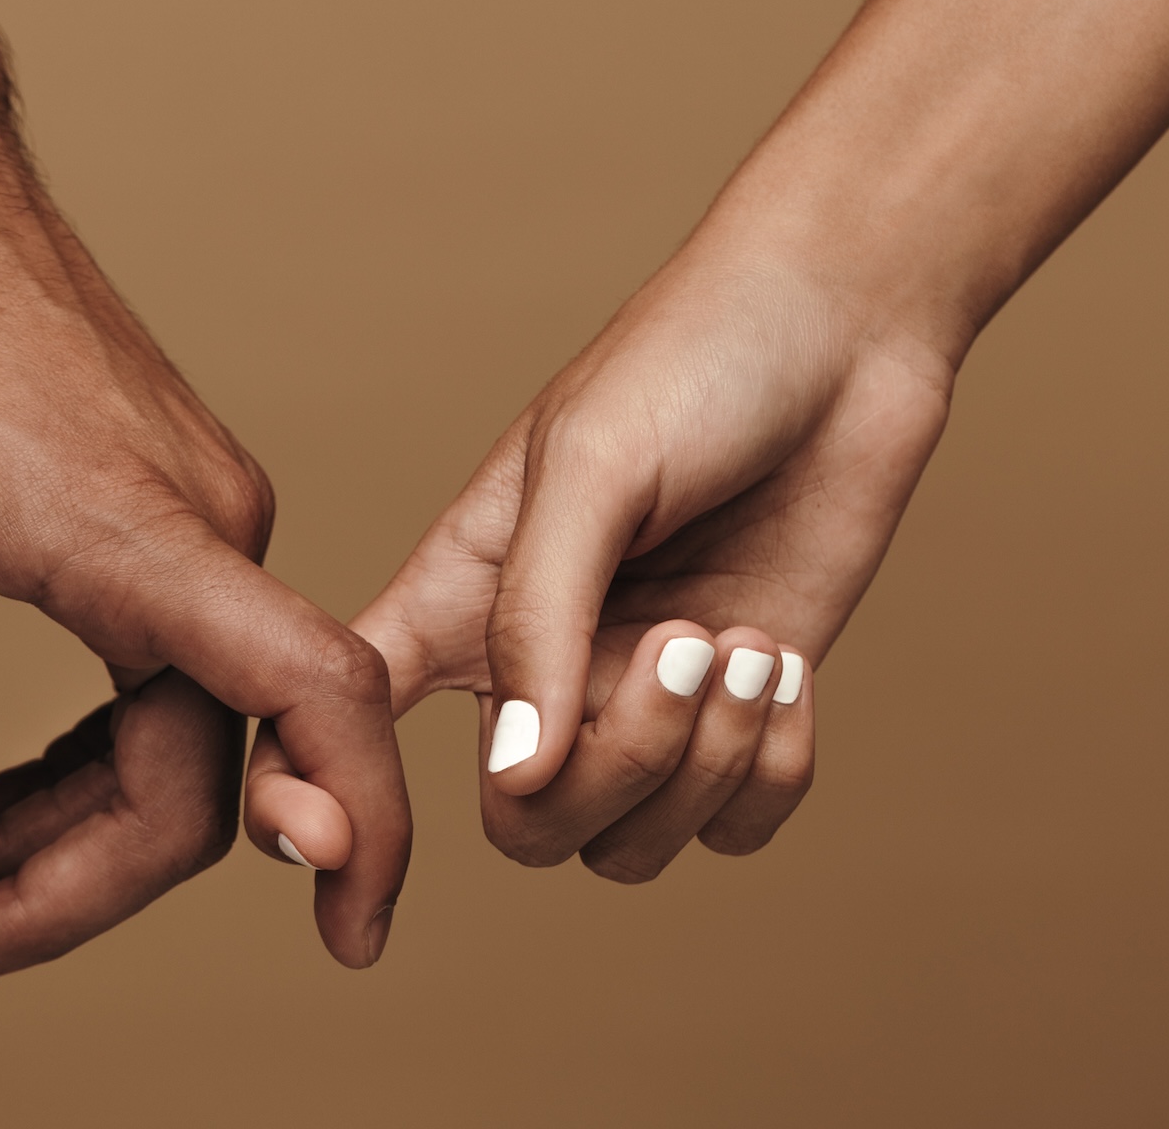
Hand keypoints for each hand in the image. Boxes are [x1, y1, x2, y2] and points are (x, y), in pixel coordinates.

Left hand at [0, 193, 409, 987]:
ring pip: (176, 725)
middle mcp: (202, 525)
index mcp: (136, 534)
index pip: (307, 701)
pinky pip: (158, 665)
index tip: (346, 945)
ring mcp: (192, 509)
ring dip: (64, 818)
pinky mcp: (162, 500)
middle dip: (71, 879)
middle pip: (200, 767)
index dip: (359, 834)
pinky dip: (80, 745)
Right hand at [345, 251, 952, 878]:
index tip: (337, 838)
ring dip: (704, 764)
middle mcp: (546, 668)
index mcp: (461, 600)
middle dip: (617, 768)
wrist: (847, 324)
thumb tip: (515, 776)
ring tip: (745, 643)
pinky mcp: (746, 711)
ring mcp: (645, 697)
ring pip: (631, 844)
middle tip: (685, 640)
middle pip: (526, 823)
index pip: (354, 715)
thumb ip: (536, 623)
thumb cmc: (693, 358)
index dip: (321, 794)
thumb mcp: (591, 470)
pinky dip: (769, 773)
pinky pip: (735, 828)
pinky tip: (785, 672)